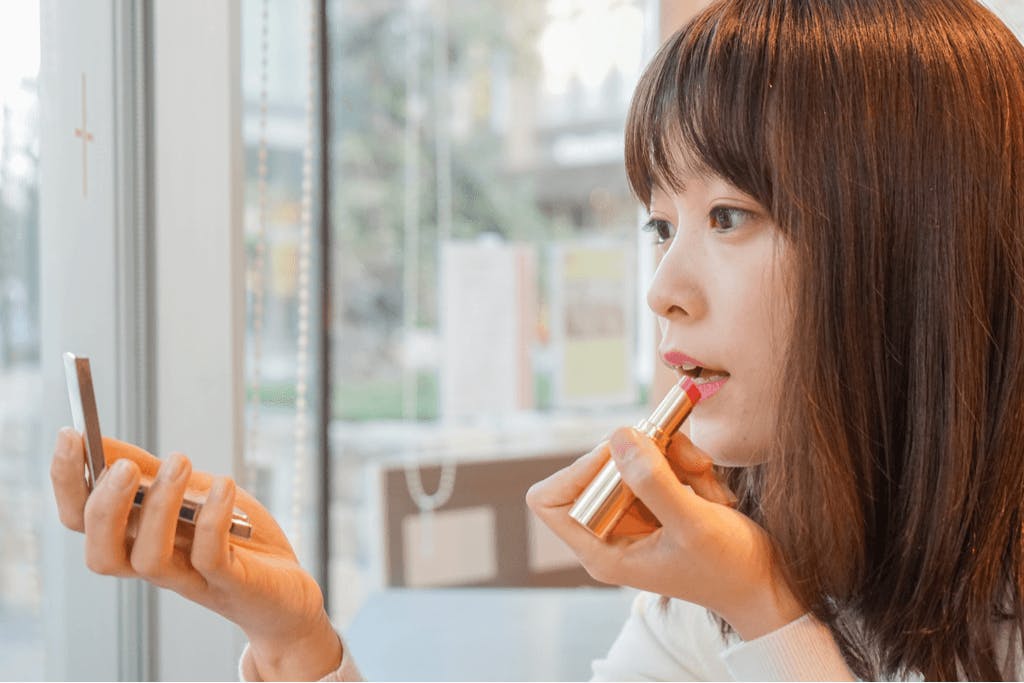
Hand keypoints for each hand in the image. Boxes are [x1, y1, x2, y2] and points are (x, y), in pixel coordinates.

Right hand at [50, 428, 341, 680]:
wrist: (285, 585)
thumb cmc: (232, 534)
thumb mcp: (189, 491)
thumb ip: (146, 471)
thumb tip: (98, 440)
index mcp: (134, 539)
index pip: (81, 520)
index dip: (67, 481)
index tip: (70, 434)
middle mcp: (153, 563)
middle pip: (102, 552)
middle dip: (104, 506)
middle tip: (123, 466)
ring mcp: (189, 577)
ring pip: (149, 558)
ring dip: (159, 507)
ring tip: (179, 462)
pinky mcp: (229, 583)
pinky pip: (210, 557)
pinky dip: (212, 519)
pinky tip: (224, 486)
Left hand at [526, 427, 803, 639]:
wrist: (768, 582)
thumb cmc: (730, 568)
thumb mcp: (693, 524)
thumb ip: (653, 481)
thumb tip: (617, 435)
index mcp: (601, 550)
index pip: (548, 500)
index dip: (578, 471)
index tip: (623, 456)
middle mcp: (609, 531)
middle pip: (595, 468)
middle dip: (643, 459)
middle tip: (688, 462)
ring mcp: (633, 514)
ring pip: (632, 457)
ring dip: (673, 459)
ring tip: (705, 482)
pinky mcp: (655, 500)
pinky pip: (657, 460)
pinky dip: (686, 465)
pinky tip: (711, 490)